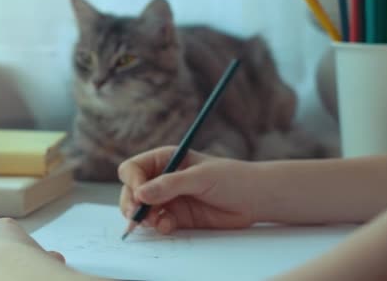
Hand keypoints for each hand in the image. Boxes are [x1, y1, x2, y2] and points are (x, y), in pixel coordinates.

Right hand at [118, 146, 256, 233]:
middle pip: (131, 191)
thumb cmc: (231, 178)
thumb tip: (141, 194)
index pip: (133, 169)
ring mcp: (168, 199)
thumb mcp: (200, 177)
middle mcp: (161, 178)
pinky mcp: (176, 217)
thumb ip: (170, 185)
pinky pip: (157, 223)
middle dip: (132, 204)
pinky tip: (168, 226)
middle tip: (138, 216)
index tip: (140, 196)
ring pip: (141, 210)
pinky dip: (158, 226)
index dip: (132, 182)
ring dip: (144, 218)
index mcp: (164, 159)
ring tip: (157, 222)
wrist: (255, 199)